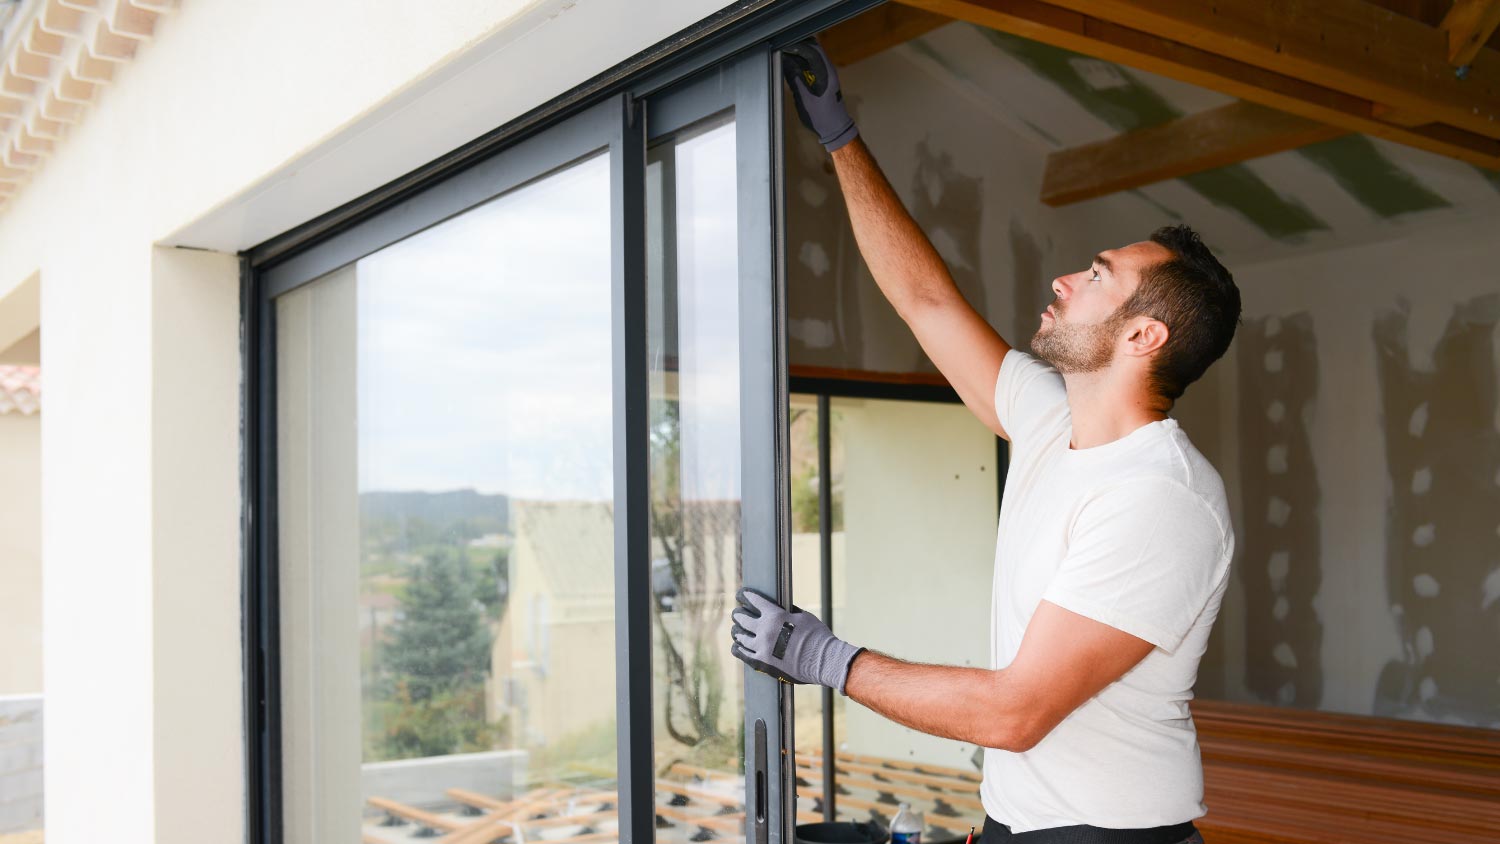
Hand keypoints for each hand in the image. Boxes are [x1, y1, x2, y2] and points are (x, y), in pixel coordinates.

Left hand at [730, 587, 863, 693]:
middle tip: (737, 613)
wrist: (824, 661)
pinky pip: (743, 654)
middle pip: (742, 619)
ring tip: (736, 630)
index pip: (754, 601)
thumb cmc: (818, 637)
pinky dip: (738, 648)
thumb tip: (781, 608)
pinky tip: (737, 646)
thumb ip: (788, 612)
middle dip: (738, 614)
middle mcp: (764, 630)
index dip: (745, 595)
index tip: (741, 594)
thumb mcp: (803, 616)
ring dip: (737, 631)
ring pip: (740, 637)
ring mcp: (761, 648)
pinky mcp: (762, 663)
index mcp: (775, 616)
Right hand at [781, 39, 858, 151]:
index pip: (813, 50)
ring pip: (812, 54)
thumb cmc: (821, 117)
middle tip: (781, 48)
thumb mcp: (804, 99)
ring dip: (799, 52)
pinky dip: (801, 60)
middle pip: (813, 48)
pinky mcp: (824, 77)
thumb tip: (785, 62)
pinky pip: (812, 62)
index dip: (797, 45)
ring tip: (783, 55)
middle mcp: (829, 69)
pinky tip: (791, 64)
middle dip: (798, 45)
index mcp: (826, 73)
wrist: (835, 128)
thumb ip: (794, 78)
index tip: (783, 46)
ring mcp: (827, 72)